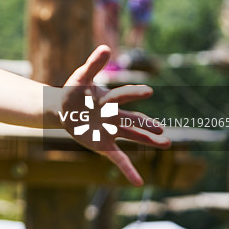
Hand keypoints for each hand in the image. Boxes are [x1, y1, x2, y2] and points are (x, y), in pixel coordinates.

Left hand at [59, 45, 170, 185]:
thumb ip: (92, 65)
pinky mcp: (103, 145)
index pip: (122, 96)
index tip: (148, 92)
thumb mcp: (80, 77)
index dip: (134, 93)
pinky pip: (118, 159)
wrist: (62, 108)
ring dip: (147, 141)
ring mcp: (110, 131)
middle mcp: (114, 116)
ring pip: (132, 136)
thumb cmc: (73, 91)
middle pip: (133, 119)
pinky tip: (139, 182)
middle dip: (147, 124)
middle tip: (163, 129)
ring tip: (166, 143)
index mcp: (109, 99)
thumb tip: (106, 47)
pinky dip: (128, 170)